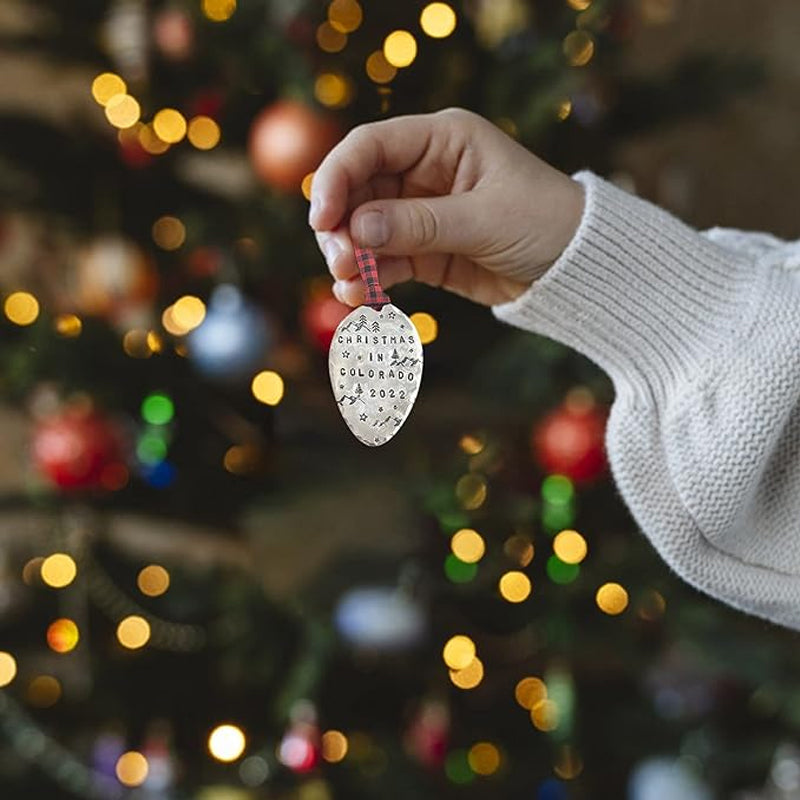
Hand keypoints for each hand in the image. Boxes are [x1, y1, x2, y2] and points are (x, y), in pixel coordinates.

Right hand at [308, 108, 583, 306]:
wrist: (577, 268)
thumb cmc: (545, 223)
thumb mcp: (485, 219)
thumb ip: (420, 224)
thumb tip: (357, 229)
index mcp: (443, 140)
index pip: (371, 146)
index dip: (337, 177)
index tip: (321, 218)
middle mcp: (425, 172)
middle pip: (358, 190)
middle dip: (341, 226)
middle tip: (341, 260)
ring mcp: (422, 213)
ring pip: (365, 229)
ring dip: (350, 256)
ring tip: (349, 284)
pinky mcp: (425, 252)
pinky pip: (384, 261)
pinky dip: (368, 277)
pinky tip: (358, 295)